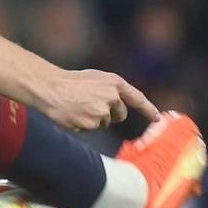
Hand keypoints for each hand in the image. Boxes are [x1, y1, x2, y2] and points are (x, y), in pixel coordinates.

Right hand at [37, 69, 160, 130]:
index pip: (137, 98)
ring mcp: (102, 111)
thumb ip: (111, 89)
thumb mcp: (96, 79)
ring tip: (78, 107)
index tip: (157, 119)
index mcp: (114, 83)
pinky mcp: (92, 123)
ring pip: (105, 123)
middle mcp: (112, 97)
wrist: (50, 87)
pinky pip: (92, 129)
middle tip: (90, 105)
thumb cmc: (70, 82)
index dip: (148, 110)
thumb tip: (119, 104)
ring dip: (94, 119)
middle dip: (110, 114)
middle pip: (120, 115)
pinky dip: (83, 125)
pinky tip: (73, 114)